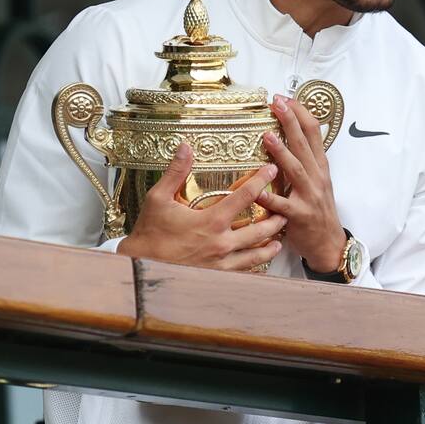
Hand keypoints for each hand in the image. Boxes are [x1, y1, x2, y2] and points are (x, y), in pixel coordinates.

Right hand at [116, 143, 284, 270]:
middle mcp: (221, 243)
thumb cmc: (149, 233)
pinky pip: (243, 272)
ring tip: (280, 239)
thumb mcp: (158, 198)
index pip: (245, 196)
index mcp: (211, 221)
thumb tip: (185, 147)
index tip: (272, 170)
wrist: (139, 267)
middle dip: (276, 218)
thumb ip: (176, 172)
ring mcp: (221, 263)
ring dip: (270, 244)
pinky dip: (256, 265)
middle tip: (285, 210)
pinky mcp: (217, 276)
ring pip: (256, 254)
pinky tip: (260, 262)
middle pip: (260, 229)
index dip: (261, 180)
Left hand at [259, 94, 346, 272]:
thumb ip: (306, 158)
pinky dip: (269, 196)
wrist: (328, 243)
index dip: (301, 113)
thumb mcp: (318, 180)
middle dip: (291, 121)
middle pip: (304, 144)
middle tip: (278, 103)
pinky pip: (282, 205)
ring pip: (295, 170)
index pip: (314, 133)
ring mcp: (309, 196)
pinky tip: (256, 189)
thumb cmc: (318, 209)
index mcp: (320, 166)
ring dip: (282, 152)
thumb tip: (292, 132)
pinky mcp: (298, 216)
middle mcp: (317, 177)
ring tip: (268, 136)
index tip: (286, 98)